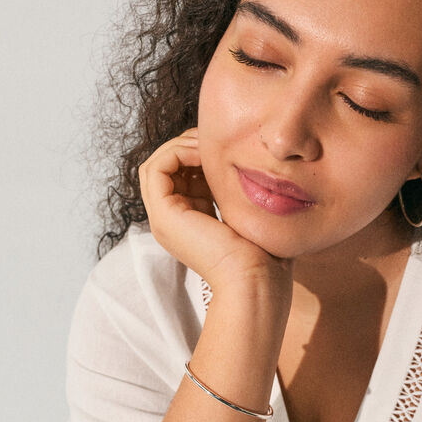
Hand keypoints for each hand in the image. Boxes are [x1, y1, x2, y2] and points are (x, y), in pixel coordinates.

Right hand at [139, 129, 289, 291]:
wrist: (257, 283)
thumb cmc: (265, 259)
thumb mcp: (252, 216)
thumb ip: (244, 195)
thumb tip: (258, 168)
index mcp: (191, 223)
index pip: (184, 176)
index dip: (201, 155)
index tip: (228, 148)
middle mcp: (173, 222)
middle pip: (167, 168)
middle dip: (189, 145)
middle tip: (217, 138)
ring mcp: (164, 220)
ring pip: (156, 164)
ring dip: (181, 145)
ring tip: (210, 143)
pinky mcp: (164, 216)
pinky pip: (156, 169)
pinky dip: (177, 152)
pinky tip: (206, 153)